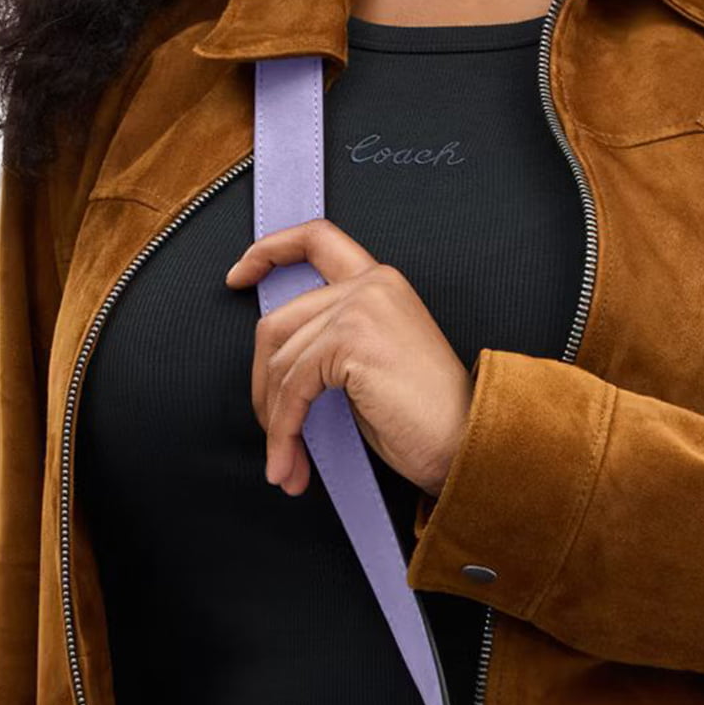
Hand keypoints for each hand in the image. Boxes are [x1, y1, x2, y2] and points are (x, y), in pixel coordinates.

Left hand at [225, 218, 475, 497]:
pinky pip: (293, 388)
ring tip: (286, 464)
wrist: (465, 441)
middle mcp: (370, 285)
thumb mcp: (371, 362)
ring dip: (276, 423)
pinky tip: (290, 464)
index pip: (316, 240)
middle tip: (270, 430)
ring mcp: (359, 309)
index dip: (269, 250)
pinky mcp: (349, 341)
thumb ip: (329, 341)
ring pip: (281, 363)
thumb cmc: (426, 416)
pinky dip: (284, 432)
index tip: (238, 275)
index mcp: (380, 283)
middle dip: (263, 385)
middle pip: (278, 323)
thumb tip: (274, 365)